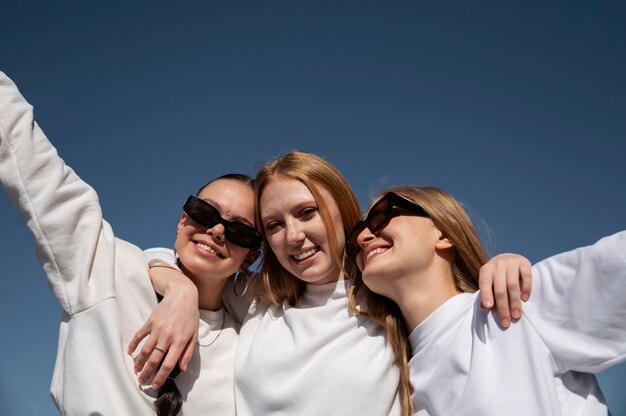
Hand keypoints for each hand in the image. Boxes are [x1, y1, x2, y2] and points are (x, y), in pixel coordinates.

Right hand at [127, 267, 198, 389]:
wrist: (182, 295)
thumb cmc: (190, 315)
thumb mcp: (194, 334)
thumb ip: (188, 352)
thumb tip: (182, 368)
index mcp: (180, 341)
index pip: (168, 364)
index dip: (160, 377)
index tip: (154, 385)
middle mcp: (167, 337)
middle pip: (154, 360)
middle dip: (146, 373)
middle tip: (142, 381)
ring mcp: (157, 329)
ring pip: (145, 350)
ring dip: (139, 362)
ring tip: (136, 371)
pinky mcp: (150, 322)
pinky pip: (139, 336)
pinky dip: (133, 345)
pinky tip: (130, 352)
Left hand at [479, 253, 531, 327]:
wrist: (508, 258)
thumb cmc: (497, 276)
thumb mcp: (490, 283)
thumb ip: (487, 295)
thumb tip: (484, 308)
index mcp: (486, 270)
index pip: (484, 283)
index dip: (486, 295)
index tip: (488, 307)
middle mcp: (497, 264)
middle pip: (499, 289)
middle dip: (503, 307)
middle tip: (506, 322)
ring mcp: (511, 262)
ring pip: (513, 285)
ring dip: (515, 302)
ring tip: (516, 315)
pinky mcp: (524, 262)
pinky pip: (526, 276)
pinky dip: (526, 288)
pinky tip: (525, 299)